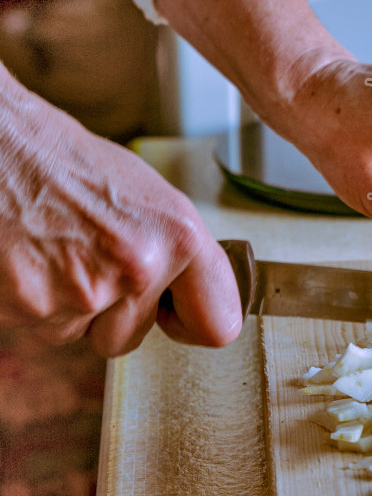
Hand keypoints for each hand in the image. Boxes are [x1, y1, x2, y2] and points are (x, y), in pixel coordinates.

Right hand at [0, 69, 242, 355]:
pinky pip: (44, 329)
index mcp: (177, 235)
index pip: (218, 323)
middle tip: (87, 256)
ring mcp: (86, 292)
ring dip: (71, 308)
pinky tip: (30, 258)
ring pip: (86, 334)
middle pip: (135, 335)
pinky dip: (34, 303)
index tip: (176, 314)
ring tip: (55, 250)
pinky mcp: (34, 309)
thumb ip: (172, 250)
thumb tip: (189, 292)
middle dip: (112, 310)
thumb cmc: (63, 159)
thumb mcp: (144, 195)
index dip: (193, 322)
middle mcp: (140, 267)